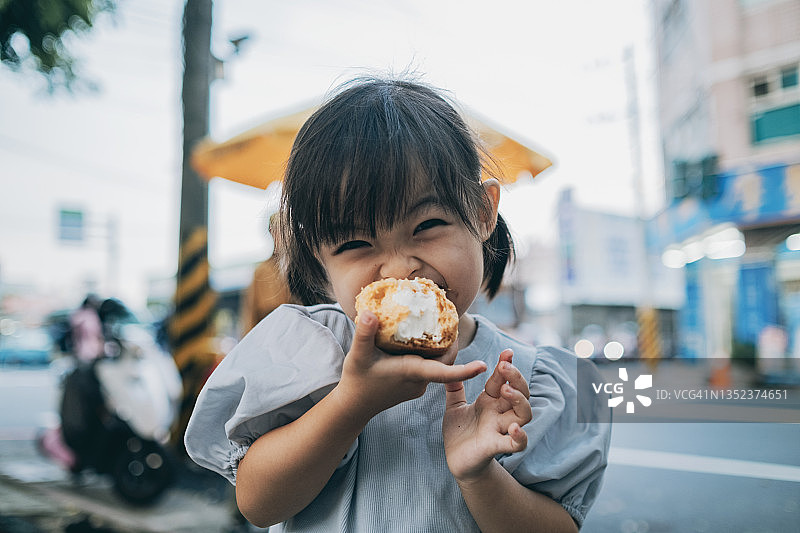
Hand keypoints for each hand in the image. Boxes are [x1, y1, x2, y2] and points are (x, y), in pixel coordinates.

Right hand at [337, 311, 486, 419]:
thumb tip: (370, 313)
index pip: (445, 373)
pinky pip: (429, 368)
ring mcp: (418, 385)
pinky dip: (429, 355)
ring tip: (438, 324)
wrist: (353, 406)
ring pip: (437, 364)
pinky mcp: (413, 386)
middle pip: (446, 361)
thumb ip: (364, 333)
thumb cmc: (356, 380)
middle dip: (453, 342)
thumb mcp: (358, 355)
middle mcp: (420, 381)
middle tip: (452, 318)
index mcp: (412, 372)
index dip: (465, 370)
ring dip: (441, 348)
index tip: (483, 366)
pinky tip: (420, 340)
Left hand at [442, 349, 531, 481]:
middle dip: (516, 378)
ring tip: (506, 391)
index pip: (502, 379)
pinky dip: (520, 437)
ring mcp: (500, 429)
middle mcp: (499, 413)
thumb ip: (454, 386)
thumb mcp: (454, 405)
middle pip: (520, 393)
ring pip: (523, 414)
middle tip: (504, 366)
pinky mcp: (496, 447)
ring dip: (519, 401)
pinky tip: (513, 428)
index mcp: (489, 401)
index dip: (506, 365)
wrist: (456, 461)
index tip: (507, 351)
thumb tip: (447, 363)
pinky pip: (516, 444)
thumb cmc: (459, 432)